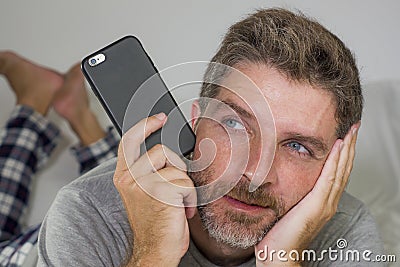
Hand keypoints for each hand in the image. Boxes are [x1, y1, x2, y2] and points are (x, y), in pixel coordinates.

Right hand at [113, 113, 196, 266]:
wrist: (156, 250)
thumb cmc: (155, 221)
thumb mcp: (146, 191)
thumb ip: (149, 170)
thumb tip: (166, 151)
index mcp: (123, 176)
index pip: (129, 140)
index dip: (145, 125)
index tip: (159, 118)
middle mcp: (129, 178)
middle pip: (161, 150)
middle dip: (176, 166)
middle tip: (177, 184)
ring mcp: (142, 184)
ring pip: (177, 167)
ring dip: (184, 185)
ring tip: (177, 202)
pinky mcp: (159, 192)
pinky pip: (185, 182)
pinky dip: (190, 197)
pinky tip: (181, 210)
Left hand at [255, 122, 359, 265]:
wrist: (278, 255)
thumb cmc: (279, 235)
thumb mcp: (288, 209)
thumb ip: (293, 195)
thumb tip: (283, 180)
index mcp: (322, 203)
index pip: (337, 174)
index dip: (343, 156)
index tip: (345, 138)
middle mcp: (328, 203)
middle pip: (344, 170)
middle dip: (350, 148)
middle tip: (354, 128)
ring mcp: (324, 204)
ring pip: (340, 171)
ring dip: (346, 150)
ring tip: (351, 132)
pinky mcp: (317, 205)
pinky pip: (329, 178)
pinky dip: (336, 162)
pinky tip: (339, 147)